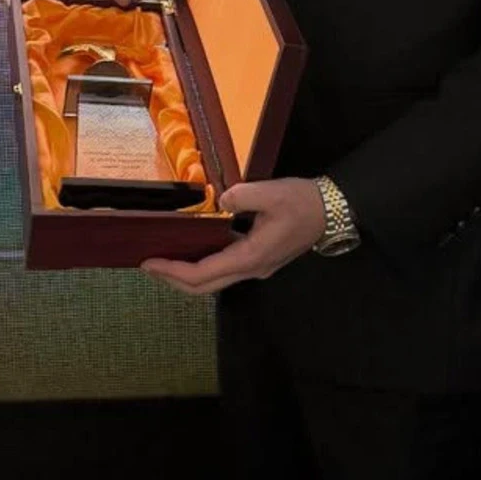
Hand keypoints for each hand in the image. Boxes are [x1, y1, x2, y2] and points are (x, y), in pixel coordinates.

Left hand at [140, 178, 326, 295]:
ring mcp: (257, 267)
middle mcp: (251, 268)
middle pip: (205, 287)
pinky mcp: (261, 260)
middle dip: (173, 279)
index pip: (203, 274)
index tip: (149, 263)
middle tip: (150, 266)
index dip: (173, 271)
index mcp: (250, 256)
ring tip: (167, 259)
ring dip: (188, 275)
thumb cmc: (303, 202)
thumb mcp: (272, 192)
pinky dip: (204, 266)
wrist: (332, 210)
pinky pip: (225, 270)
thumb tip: (221, 199)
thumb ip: (242, 195)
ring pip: (215, 281)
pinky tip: (196, 249)